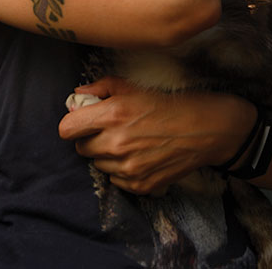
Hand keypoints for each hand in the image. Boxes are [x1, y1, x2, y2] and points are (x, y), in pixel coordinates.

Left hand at [58, 76, 256, 194]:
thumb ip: (101, 88)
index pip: (66, 129)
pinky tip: (139, 155)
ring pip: (98, 164)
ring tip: (129, 141)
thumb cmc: (169, 103)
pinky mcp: (139, 185)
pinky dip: (121, 170)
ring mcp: (127, 168)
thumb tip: (77, 96)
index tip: (83, 121)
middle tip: (110, 130)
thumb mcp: (134, 86)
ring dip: (106, 155)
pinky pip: (115, 180)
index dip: (73, 124)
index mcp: (113, 114)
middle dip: (91, 138)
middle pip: (80, 148)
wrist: (205, 129)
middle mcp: (116, 143)